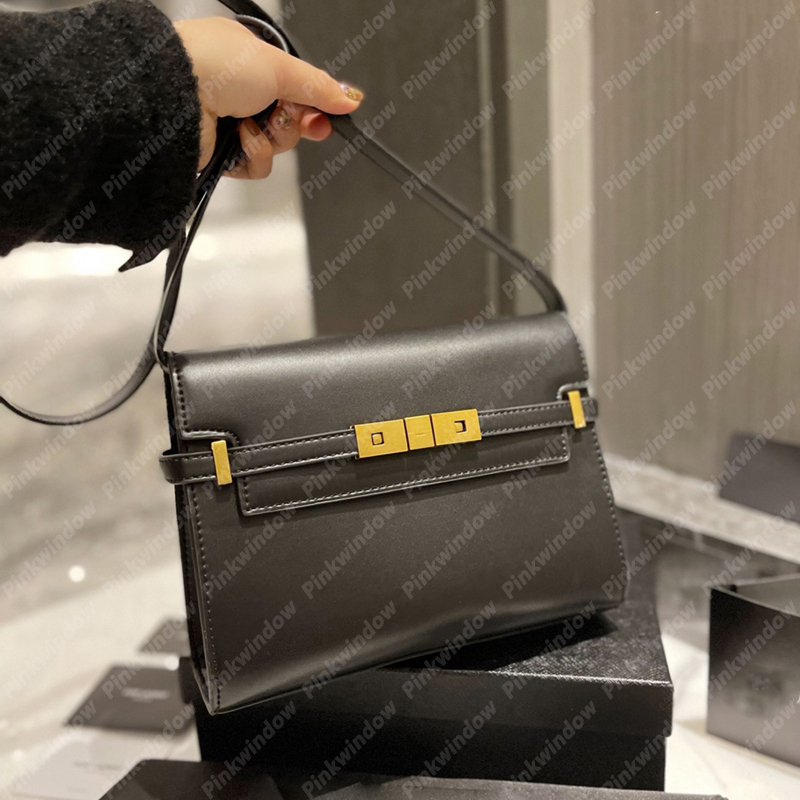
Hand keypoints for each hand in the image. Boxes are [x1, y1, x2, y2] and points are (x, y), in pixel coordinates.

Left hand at [174, 17, 363, 177]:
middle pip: (290, 121)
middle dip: (292, 123)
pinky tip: (238, 138)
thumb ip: (318, 85)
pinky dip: (254, 155)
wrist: (174, 96)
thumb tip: (349, 97)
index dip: (314, 104)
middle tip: (286, 117)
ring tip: (250, 123)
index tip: (326, 113)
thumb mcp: (279, 66)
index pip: (296, 89)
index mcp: (251, 62)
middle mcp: (240, 92)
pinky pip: (258, 166)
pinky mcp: (223, 154)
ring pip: (277, 146)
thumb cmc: (213, 64)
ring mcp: (230, 124)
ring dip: (272, 138)